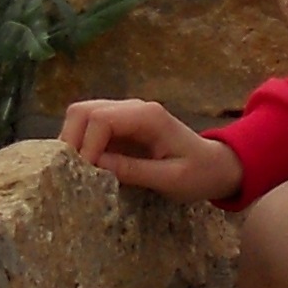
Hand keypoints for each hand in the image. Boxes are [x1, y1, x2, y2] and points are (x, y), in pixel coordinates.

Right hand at [59, 98, 243, 203]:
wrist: (216, 166)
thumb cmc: (199, 173)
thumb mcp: (170, 179)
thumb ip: (133, 170)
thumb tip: (94, 165)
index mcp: (149, 116)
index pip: (100, 119)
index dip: (86, 147)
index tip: (88, 176)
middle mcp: (134, 108)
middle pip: (82, 111)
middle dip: (70, 141)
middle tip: (73, 174)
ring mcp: (125, 116)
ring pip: (80, 116)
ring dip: (72, 143)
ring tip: (78, 173)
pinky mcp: (119, 128)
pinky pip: (88, 129)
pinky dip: (80, 146)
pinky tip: (86, 169)